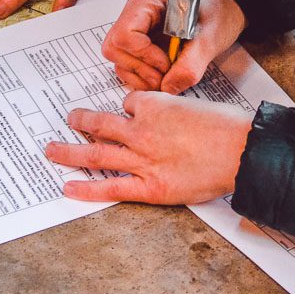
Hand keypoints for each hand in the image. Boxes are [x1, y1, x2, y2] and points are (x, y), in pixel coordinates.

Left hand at [45, 91, 252, 203]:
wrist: (242, 150)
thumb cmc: (227, 126)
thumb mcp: (195, 105)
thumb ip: (173, 111)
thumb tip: (165, 120)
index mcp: (155, 105)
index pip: (129, 103)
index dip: (127, 109)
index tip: (126, 113)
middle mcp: (142, 130)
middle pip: (101, 124)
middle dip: (81, 121)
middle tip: (69, 119)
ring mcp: (142, 159)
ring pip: (97, 153)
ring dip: (70, 151)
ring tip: (52, 150)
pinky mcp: (150, 187)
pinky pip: (111, 187)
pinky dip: (88, 189)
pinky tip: (69, 188)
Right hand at [101, 0, 245, 93]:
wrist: (223, 11)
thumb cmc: (217, 13)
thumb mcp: (210, 37)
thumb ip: (191, 64)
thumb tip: (169, 87)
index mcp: (150, 0)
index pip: (127, 33)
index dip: (144, 55)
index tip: (166, 64)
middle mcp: (136, 11)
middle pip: (115, 46)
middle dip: (139, 67)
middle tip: (163, 76)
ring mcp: (135, 26)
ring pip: (117, 57)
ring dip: (138, 75)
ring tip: (163, 78)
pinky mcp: (137, 40)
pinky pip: (125, 63)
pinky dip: (139, 76)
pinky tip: (159, 76)